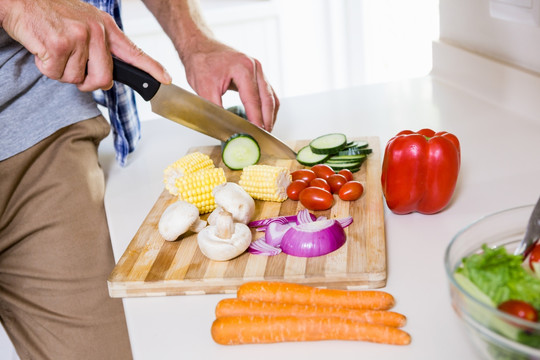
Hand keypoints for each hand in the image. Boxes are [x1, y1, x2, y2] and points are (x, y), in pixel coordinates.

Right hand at [0, 0, 170, 90]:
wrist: (22, 1)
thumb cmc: (53, 15)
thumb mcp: (85, 23)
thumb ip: (100, 46)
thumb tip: (107, 76)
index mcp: (105, 27)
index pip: (134, 52)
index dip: (152, 68)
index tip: (166, 79)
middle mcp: (96, 32)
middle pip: (103, 79)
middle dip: (87, 82)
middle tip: (73, 68)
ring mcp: (78, 37)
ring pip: (76, 79)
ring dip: (62, 72)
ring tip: (55, 49)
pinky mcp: (59, 45)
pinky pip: (56, 75)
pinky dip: (46, 68)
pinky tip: (44, 49)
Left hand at [181, 39, 278, 131]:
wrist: (200, 46)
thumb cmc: (201, 62)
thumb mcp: (204, 88)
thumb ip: (216, 108)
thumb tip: (225, 127)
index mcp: (243, 68)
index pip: (254, 100)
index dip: (257, 119)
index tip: (257, 132)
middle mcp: (254, 67)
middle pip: (268, 99)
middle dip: (267, 119)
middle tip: (264, 135)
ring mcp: (258, 69)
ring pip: (271, 96)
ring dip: (270, 114)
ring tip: (265, 129)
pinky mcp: (256, 73)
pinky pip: (267, 92)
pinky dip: (267, 106)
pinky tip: (263, 117)